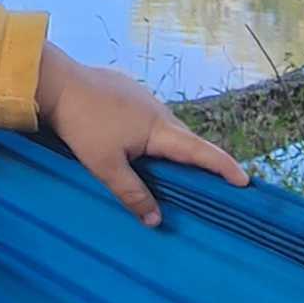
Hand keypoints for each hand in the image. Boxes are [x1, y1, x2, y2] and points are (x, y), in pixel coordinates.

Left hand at [37, 48, 247, 224]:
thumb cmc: (82, 124)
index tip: (245, 180)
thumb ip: (132, 193)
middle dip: (201, 159)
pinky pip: (150, 118)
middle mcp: (158, 110)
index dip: (224, 167)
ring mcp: (143, 97)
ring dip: (174, 147)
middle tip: (216, 180)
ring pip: (166, 128)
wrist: (58, 82)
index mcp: (159, 129)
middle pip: (186, 140)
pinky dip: (155, 135)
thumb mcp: (106, 166)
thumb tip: (156, 220)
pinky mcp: (128, 91)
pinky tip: (141, 144)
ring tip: (176, 167)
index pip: (200, 151)